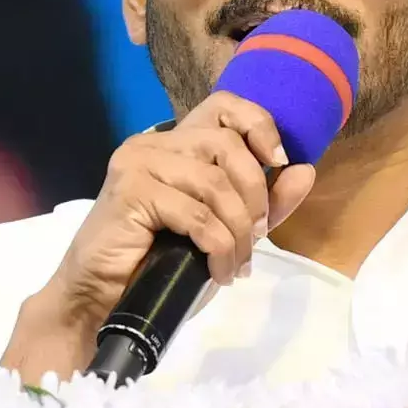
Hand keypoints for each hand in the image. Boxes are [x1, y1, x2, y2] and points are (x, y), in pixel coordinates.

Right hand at [0, 92, 314, 380]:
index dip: (258, 125)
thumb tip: (306, 169)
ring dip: (238, 230)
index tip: (278, 161)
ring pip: (214, 183)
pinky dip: (218, 248)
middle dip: (254, 194)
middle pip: (226, 143)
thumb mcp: (227, 231)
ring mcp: (138, 164)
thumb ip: (266, 202)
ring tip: (236, 264)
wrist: (101, 302)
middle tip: (257, 235)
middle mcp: (154, 143)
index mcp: (175, 144)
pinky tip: (218, 273)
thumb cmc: (160, 266)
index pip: (223, 105)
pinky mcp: (130, 193)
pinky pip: (196, 214)